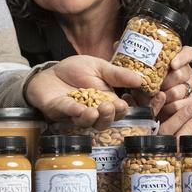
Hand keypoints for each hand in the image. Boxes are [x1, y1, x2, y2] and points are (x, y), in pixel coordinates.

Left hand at [25, 55, 141, 129]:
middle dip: (109, 116)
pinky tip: (81, 109)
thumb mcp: (99, 67)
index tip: (126, 104)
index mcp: (106, 101)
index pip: (120, 111)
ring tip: (96, 111)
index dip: (125, 110)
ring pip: (87, 123)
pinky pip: (68, 113)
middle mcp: (93, 111)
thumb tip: (141, 78)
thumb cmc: (75, 71)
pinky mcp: (58, 111)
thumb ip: (117, 74)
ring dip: (93, 118)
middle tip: (111, 106)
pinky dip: (74, 111)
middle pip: (105, 122)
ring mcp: (75, 114)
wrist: (49, 71)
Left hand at [125, 46, 191, 136]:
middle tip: (155, 85)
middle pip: (183, 73)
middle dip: (168, 80)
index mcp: (177, 60)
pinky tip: (161, 106)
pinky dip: (169, 107)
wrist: (151, 107)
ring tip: (155, 96)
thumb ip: (132, 58)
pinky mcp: (191, 103)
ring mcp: (191, 88)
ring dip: (167, 95)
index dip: (183, 57)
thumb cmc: (145, 85)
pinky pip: (182, 105)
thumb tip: (117, 44)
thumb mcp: (138, 71)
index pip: (189, 53)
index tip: (172, 64)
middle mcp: (186, 73)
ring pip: (182, 90)